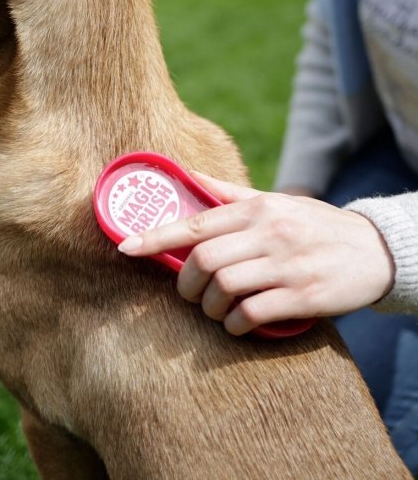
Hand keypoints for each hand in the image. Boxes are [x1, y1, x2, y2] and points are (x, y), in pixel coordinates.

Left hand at [117, 173, 394, 334]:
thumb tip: (184, 175)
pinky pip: (251, 315)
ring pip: (223, 288)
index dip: (155, 237)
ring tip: (215, 308)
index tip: (125, 248)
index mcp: (255, 209)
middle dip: (184, 283)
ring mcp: (286, 265)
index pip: (195, 222)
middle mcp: (268, 233)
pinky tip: (236, 323)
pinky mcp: (303, 296)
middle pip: (203, 260)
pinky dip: (234, 324)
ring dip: (209, 306)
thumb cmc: (310, 224)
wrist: (373, 250)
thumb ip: (226, 192)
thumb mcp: (272, 201)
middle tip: (187, 292)